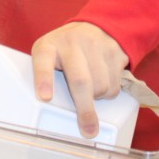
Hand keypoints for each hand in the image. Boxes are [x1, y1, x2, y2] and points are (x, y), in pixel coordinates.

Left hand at [30, 22, 127, 138]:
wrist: (94, 27)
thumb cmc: (65, 51)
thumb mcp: (49, 57)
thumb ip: (49, 79)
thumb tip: (57, 116)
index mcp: (48, 46)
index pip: (43, 62)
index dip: (44, 79)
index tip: (45, 97)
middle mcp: (70, 42)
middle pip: (80, 80)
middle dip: (85, 108)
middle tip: (88, 130)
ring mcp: (94, 45)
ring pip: (101, 86)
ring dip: (97, 98)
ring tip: (90, 90)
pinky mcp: (114, 51)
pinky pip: (115, 85)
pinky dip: (109, 93)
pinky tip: (102, 82)